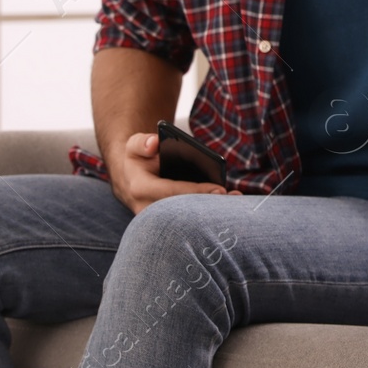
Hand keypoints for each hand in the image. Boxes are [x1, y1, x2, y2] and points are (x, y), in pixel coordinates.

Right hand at [109, 131, 238, 215]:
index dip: (196, 191)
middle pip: (184, 211)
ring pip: (188, 220)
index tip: (219, 189)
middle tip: (233, 198)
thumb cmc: (138, 159)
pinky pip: (189, 221)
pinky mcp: (168, 224)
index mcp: (140, 189)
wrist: (131, 179)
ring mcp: (158, 221)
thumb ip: (142, 143)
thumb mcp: (134, 146)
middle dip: (209, 206)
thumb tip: (154, 143)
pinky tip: (228, 207)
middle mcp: (148, 210)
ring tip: (236, 201)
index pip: (172, 192)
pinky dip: (209, 215)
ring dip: (212, 213)